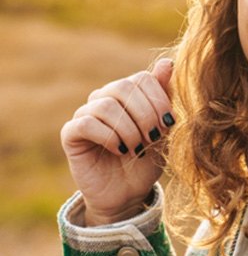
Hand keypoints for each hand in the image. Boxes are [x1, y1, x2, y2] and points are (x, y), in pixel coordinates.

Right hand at [60, 58, 174, 225]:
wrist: (129, 193)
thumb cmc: (149, 158)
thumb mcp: (164, 128)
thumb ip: (165, 96)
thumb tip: (167, 62)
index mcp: (129, 92)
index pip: (143, 78)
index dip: (159, 99)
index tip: (169, 123)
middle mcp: (106, 97)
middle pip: (124, 87)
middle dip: (145, 114)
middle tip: (154, 137)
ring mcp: (86, 113)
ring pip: (106, 105)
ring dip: (128, 129)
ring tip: (137, 148)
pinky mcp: (71, 134)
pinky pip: (86, 123)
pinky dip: (109, 137)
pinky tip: (120, 151)